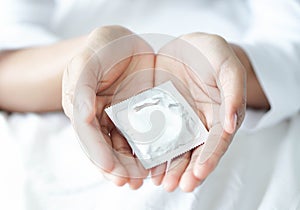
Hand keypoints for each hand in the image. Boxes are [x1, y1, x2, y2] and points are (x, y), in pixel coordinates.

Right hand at [62, 26, 154, 188]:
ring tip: (146, 179)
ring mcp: (124, 118)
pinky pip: (149, 135)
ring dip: (136, 165)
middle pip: (109, 149)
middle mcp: (103, 119)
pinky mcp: (145, 114)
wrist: (126, 40)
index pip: (90, 138)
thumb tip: (82, 118)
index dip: (99, 155)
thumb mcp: (86, 63)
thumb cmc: (101, 48)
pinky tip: (161, 161)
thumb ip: (81, 90)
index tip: (112, 170)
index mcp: (84, 111)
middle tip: (132, 182)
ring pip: (129, 147)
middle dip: (119, 168)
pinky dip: (153, 150)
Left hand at [150, 33, 245, 191]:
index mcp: (219, 115)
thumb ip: (233, 92)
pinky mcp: (158, 113)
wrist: (187, 46)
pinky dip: (148, 148)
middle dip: (185, 170)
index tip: (198, 174)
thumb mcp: (228, 66)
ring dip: (166, 166)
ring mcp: (177, 120)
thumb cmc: (212, 54)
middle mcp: (198, 123)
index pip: (216, 142)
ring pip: (173, 148)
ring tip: (158, 181)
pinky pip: (153, 132)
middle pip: (194, 152)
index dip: (209, 158)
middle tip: (173, 185)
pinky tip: (141, 160)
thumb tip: (233, 124)